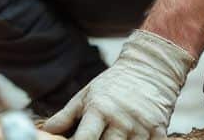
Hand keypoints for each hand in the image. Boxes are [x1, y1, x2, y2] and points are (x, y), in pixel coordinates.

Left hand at [42, 30, 194, 139]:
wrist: (150, 69)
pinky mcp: (158, 132)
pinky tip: (128, 138)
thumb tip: (45, 131)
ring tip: (110, 135)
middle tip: (95, 137)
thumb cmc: (113, 84)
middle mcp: (121, 120)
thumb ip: (66, 116)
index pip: (85, 139)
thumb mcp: (87, 95)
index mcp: (100, 109)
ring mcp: (141, 127)